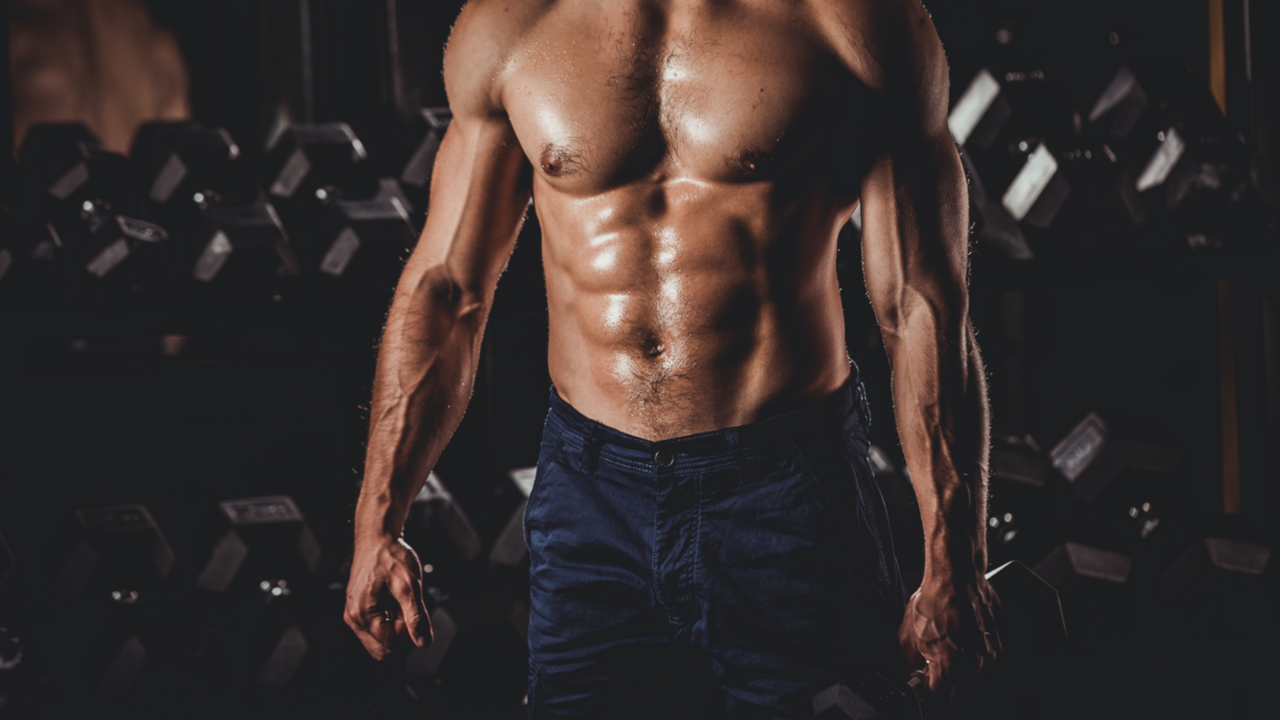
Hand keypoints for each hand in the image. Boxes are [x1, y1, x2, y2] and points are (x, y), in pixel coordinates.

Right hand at [344, 535, 431, 659]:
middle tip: (408, 611)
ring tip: (400, 603)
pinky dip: (389, 620)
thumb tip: (422, 641)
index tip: (414, 614)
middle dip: (400, 635)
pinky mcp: (359, 610)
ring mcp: (354, 615)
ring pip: (379, 640)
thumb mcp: (409, 586)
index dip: (408, 634)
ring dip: (395, 627)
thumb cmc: (390, 556)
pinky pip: (376, 628)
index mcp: (363, 614)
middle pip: (382, 648)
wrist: (378, 537)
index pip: (390, 645)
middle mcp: (354, 618)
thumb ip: (416, 617)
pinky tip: (394, 602)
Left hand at [897, 574, 1000, 707]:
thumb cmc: (935, 600)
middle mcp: (973, 666)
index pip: (938, 700)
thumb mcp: (908, 636)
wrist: (957, 576)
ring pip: (971, 681)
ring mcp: (989, 657)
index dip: (926, 695)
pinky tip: (960, 642)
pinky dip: (971, 659)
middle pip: (956, 695)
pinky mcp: (997, 646)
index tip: (921, 688)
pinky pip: (983, 664)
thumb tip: (912, 676)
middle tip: (930, 671)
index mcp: (950, 667)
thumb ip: (910, 664)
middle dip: (942, 687)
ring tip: (946, 651)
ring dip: (958, 673)